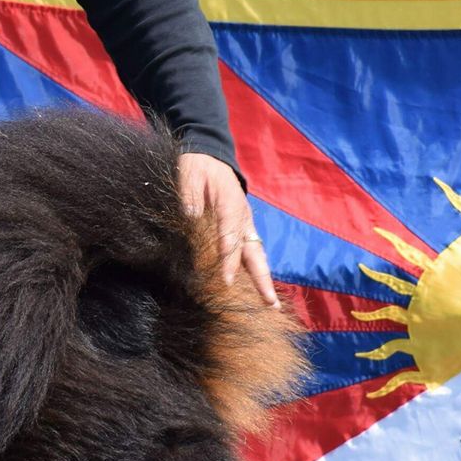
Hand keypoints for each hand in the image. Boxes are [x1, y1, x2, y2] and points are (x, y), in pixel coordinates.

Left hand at [177, 152, 277, 306]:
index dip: (228, 260)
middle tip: (270, 303)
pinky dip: (254, 271)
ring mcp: (246, 224)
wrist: (210, 156)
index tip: (226, 281)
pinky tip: (257, 291)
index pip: (230, 237)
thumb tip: (190, 217)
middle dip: (262, 279)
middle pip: (254, 252)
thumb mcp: (189, 177)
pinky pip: (250, 252)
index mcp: (230, 204)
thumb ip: (190, 197)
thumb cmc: (197, 168)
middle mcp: (243, 217)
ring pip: (256, 255)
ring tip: (271, 304)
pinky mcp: (243, 228)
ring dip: (263, 279)